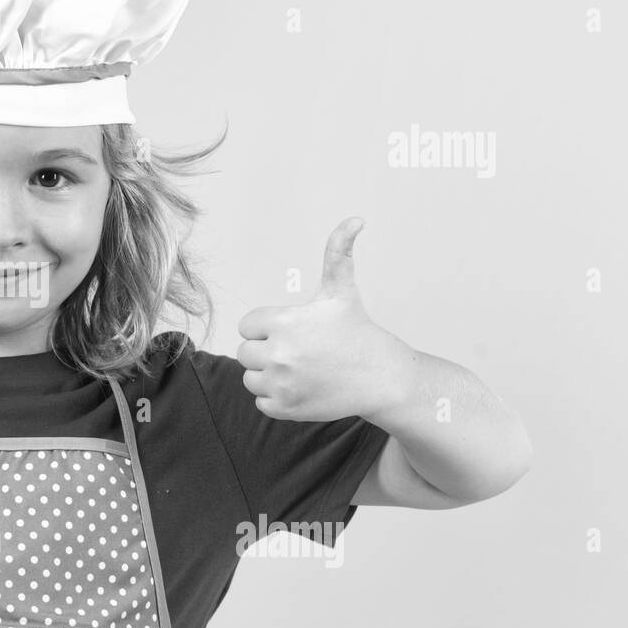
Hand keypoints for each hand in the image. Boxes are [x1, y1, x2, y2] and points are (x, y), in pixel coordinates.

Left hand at [235, 217, 409, 421]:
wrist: (382, 378)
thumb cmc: (357, 331)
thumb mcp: (342, 290)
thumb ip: (338, 251)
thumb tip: (355, 219)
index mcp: (284, 322)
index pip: (247, 326)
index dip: (267, 327)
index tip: (292, 330)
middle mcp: (279, 354)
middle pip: (245, 352)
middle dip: (267, 350)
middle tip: (298, 351)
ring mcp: (281, 384)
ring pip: (251, 377)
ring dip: (269, 374)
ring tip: (300, 368)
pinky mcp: (285, 408)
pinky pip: (261, 401)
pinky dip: (276, 397)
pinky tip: (302, 386)